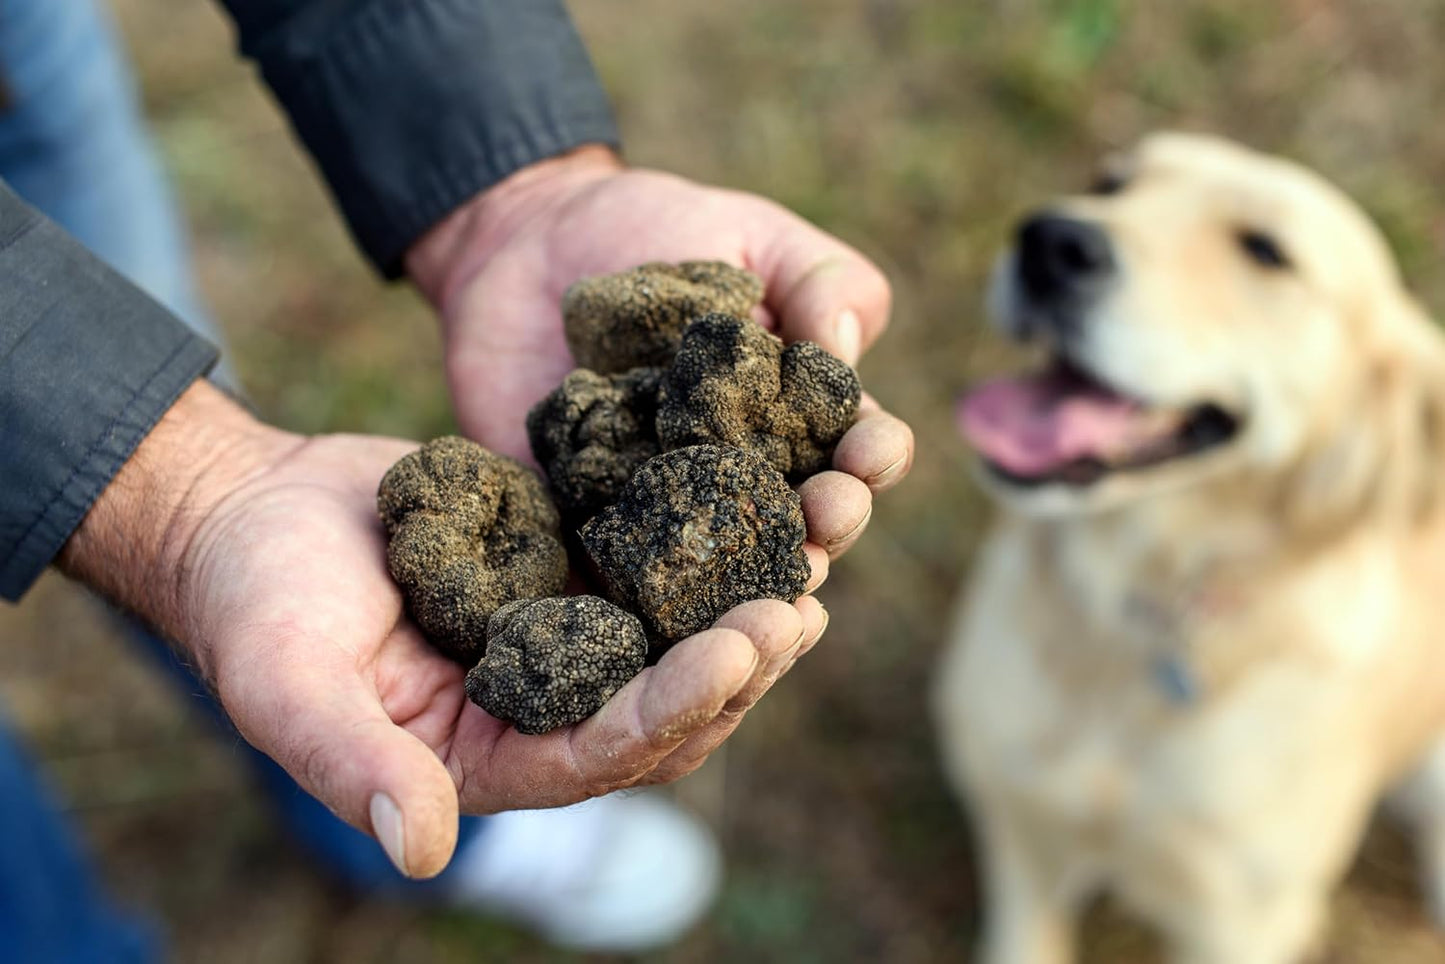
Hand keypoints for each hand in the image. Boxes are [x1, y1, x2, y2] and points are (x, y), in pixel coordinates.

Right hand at [60, 381, 829, 876]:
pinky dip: (702, 531)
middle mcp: (545, 702)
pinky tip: (756, 488)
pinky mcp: (572, 563)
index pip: (604, 750)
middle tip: (800, 607)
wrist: (254, 512)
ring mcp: (566, 630)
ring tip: (811, 552)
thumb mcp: (289, 689)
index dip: (673, 708)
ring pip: (676, 628)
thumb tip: (424, 854)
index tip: (737, 652)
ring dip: (742, 597)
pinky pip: (652, 555)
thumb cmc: (255, 608)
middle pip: (666, 701)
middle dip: (737, 662)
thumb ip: (356, 766)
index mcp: (494, 755)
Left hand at [407, 147, 913, 571]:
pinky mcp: (591, 529)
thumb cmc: (654, 229)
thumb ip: (818, 277)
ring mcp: (668, 509)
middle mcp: (742, 475)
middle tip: (823, 524)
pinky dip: (638, 604)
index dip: (872, 456)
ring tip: (765, 590)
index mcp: (797, 412)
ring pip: (722, 568)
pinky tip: (653, 618)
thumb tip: (844, 345)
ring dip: (749, 586)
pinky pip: (618, 578)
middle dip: (824, 528)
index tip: (869, 454)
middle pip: (798, 521)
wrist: (526, 243)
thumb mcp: (751, 233)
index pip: (854, 446)